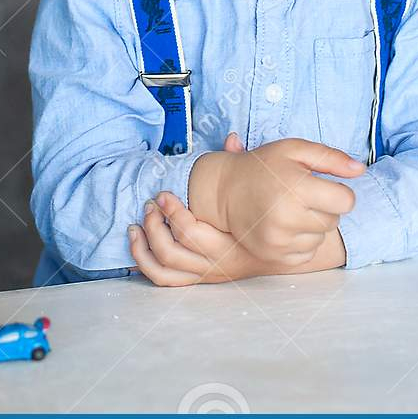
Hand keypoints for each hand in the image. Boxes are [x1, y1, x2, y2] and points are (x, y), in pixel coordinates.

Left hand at [128, 178, 348, 285]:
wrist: (281, 253)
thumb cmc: (268, 219)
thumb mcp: (260, 194)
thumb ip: (244, 166)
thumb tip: (230, 139)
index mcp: (229, 244)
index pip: (190, 233)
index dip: (171, 213)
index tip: (163, 193)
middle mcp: (215, 264)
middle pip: (171, 251)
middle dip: (154, 226)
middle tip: (149, 205)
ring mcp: (205, 274)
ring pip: (163, 269)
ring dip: (143, 248)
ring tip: (135, 226)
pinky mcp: (197, 279)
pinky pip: (164, 279)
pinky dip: (145, 264)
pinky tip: (138, 243)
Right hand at [189, 132, 363, 265]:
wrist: (224, 191)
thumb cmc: (263, 167)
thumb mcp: (295, 150)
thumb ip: (331, 157)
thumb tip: (360, 170)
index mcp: (296, 189)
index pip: (346, 201)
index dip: (339, 192)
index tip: (324, 186)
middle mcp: (287, 219)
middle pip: (334, 221)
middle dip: (325, 208)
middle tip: (303, 196)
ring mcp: (279, 241)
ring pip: (320, 238)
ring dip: (313, 226)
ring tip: (291, 210)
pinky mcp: (274, 256)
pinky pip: (307, 254)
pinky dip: (301, 241)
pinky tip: (285, 225)